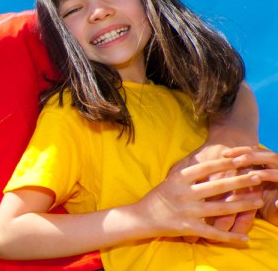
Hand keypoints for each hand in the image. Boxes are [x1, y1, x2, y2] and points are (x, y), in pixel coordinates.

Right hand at [138, 155, 277, 241]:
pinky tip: (244, 237)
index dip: (224, 163)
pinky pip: (212, 233)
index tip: (240, 159)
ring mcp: (187, 212)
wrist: (140, 217)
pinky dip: (229, 236)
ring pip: (219, 209)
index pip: (205, 168)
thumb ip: (188, 172)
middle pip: (217, 186)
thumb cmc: (158, 196)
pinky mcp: (188, 228)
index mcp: (178, 179)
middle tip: (257, 177)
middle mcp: (184, 194)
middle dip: (239, 181)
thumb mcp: (171, 179)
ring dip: (241, 205)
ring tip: (257, 201)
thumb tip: (211, 160)